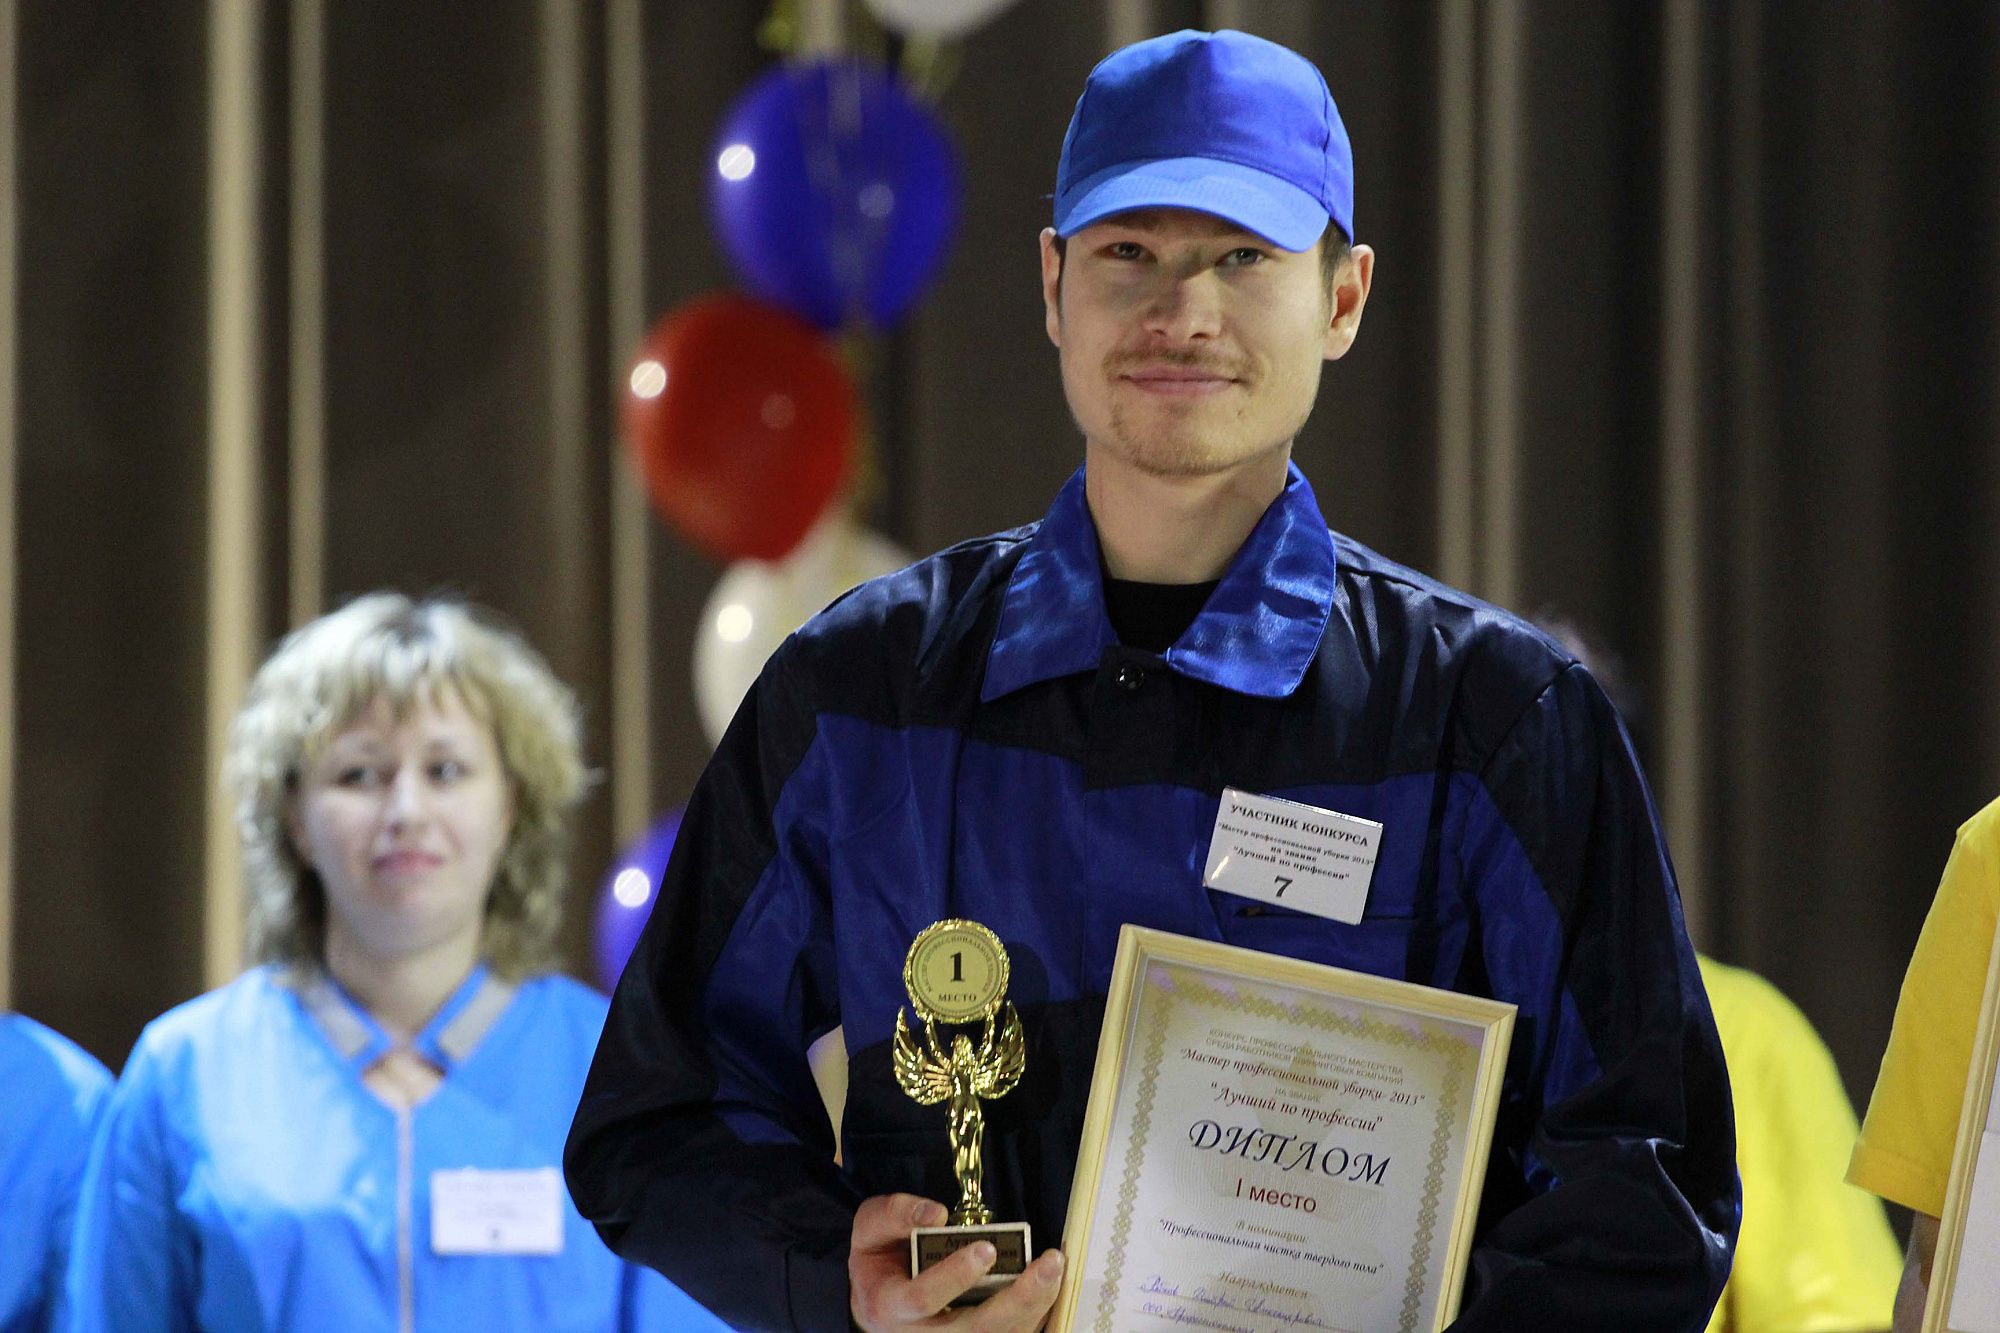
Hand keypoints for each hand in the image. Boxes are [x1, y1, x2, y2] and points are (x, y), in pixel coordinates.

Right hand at [848, 1193, 1064, 1330]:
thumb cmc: (879, 1260)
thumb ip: (895, 1215)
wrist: (879, 1301)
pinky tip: (1050, 1287)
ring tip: (1055, 1268)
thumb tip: (934, 1213)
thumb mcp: (870, 1230)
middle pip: (975, 1330)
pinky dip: (1035, 1316)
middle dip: (1016, 1300)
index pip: (923, 1298)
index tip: (985, 1248)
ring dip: (1034, 1307)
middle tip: (1046, 1264)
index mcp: (891, 1306)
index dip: (954, 1276)